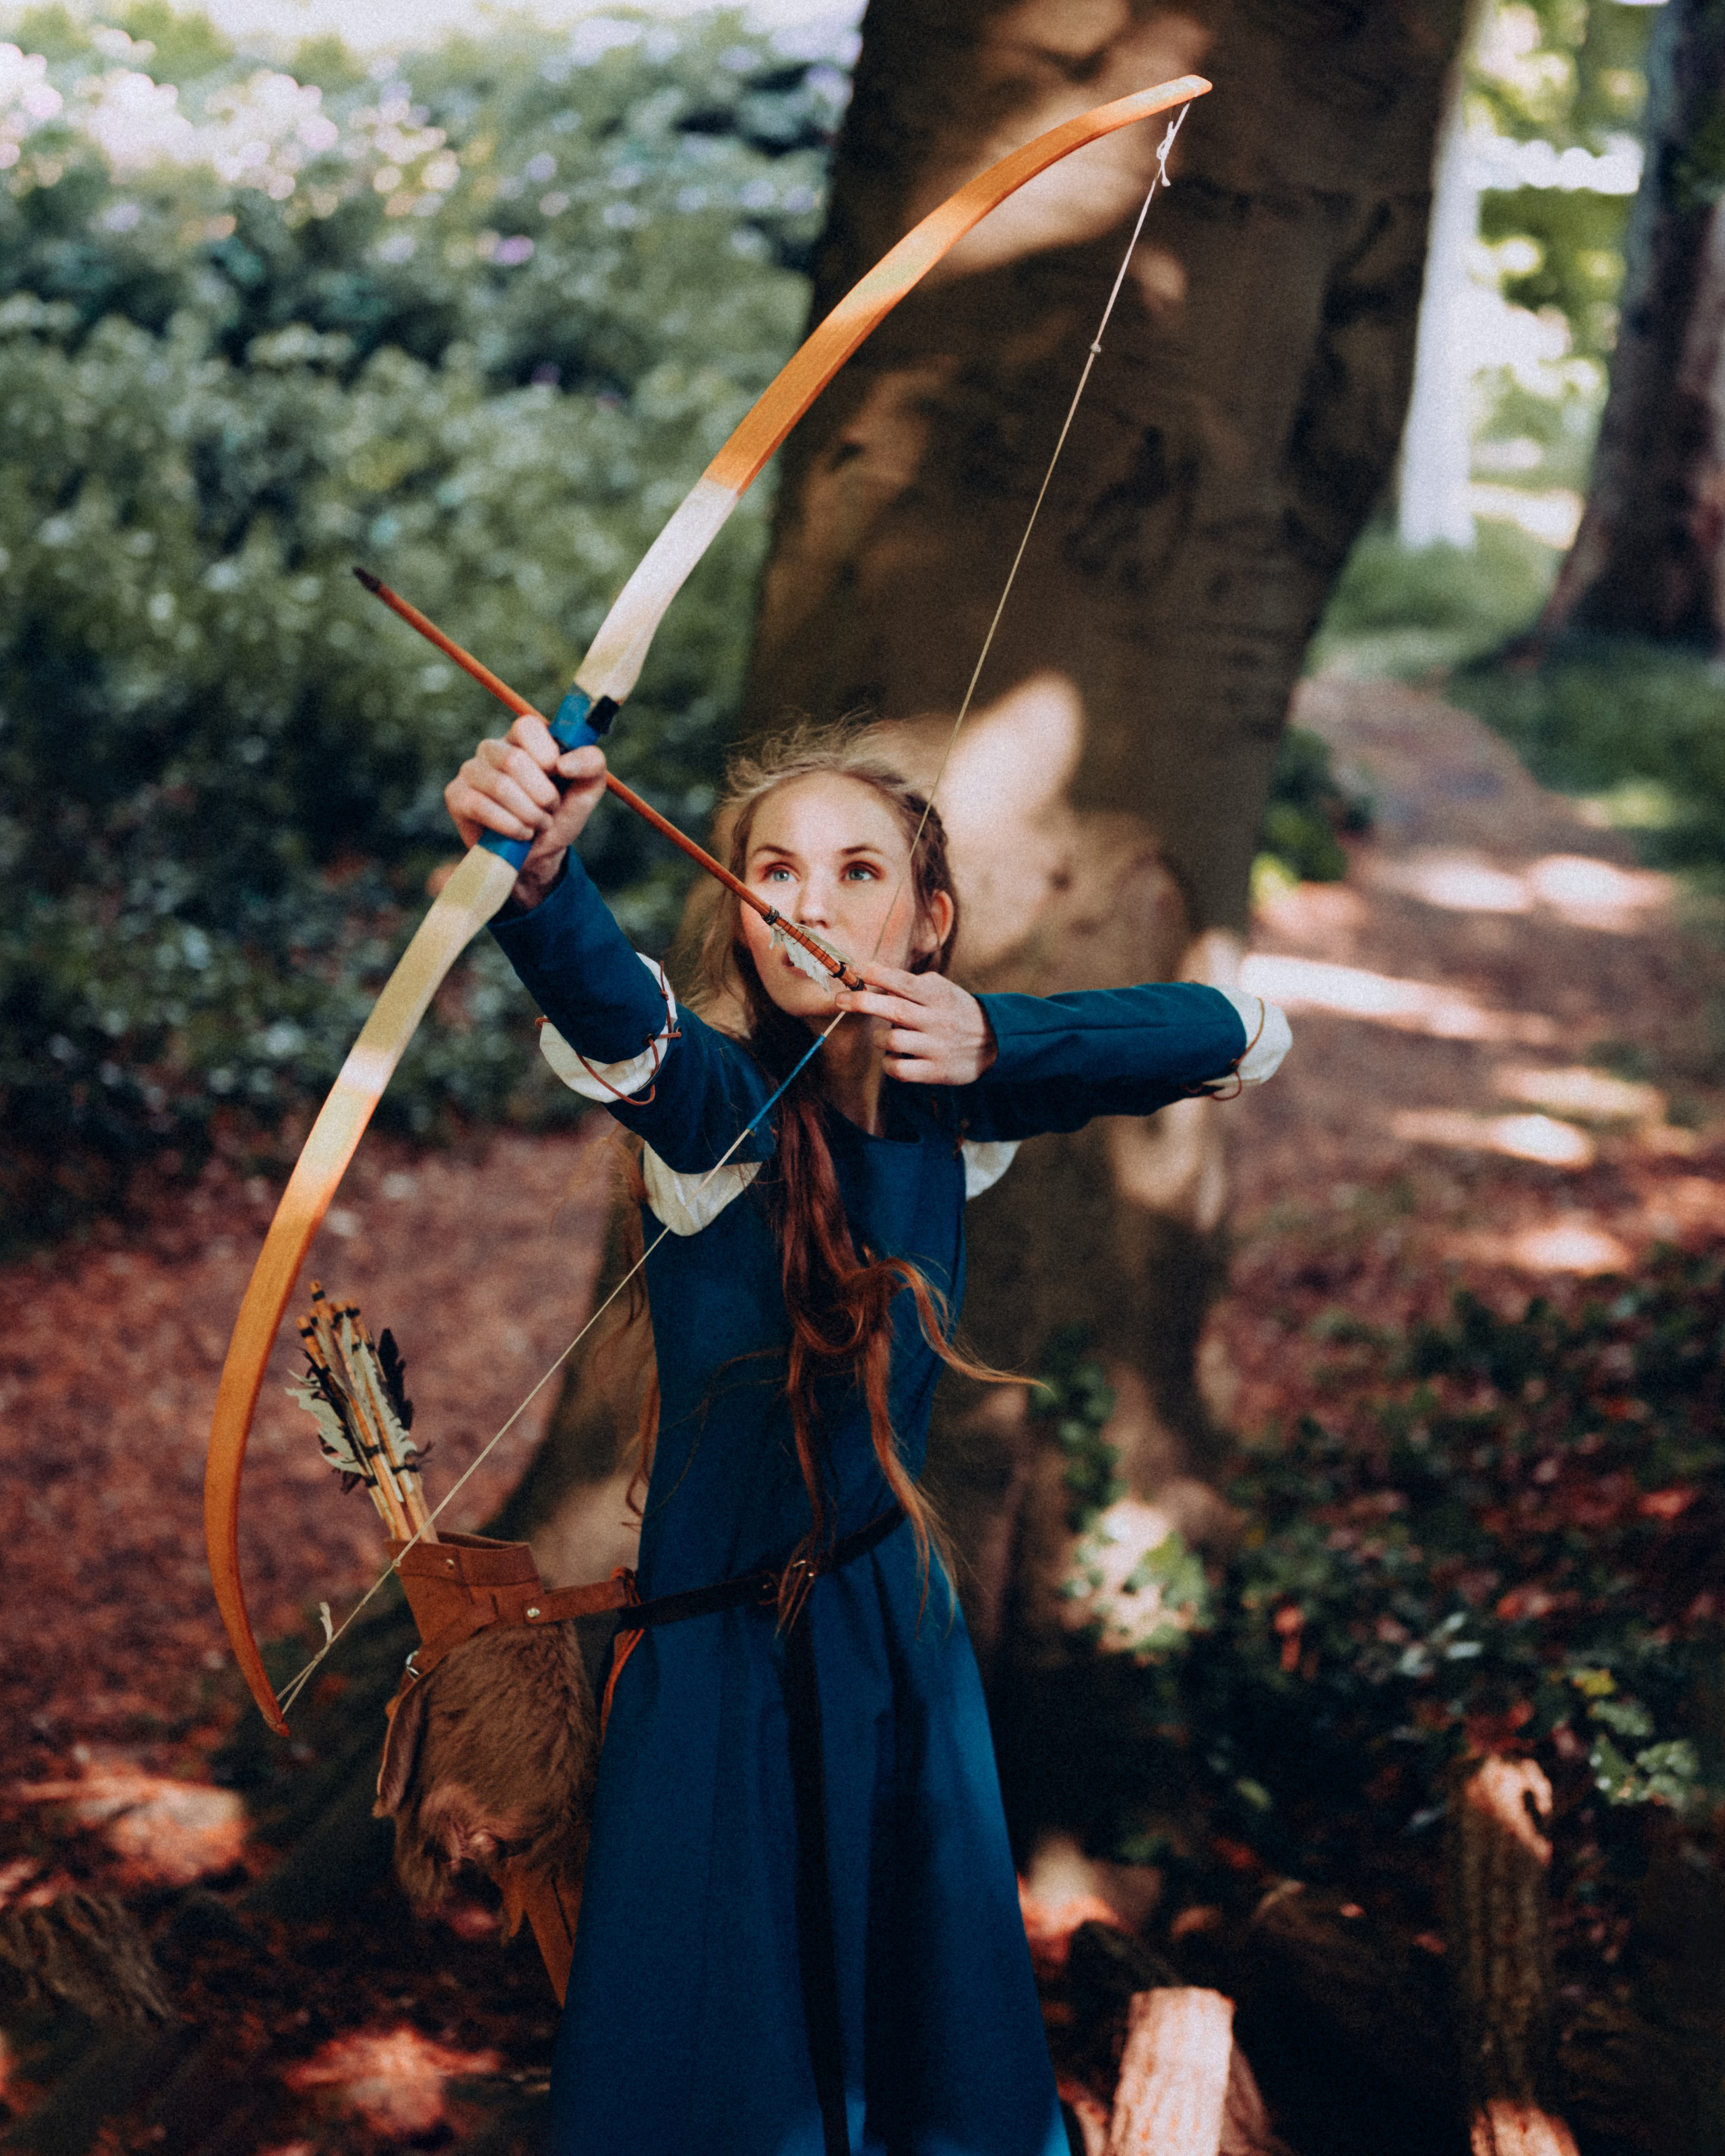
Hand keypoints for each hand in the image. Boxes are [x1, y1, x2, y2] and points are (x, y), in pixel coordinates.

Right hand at [444, 716, 606, 908]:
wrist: (539, 856)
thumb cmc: (559, 815)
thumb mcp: (587, 790)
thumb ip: (592, 764)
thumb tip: (564, 762)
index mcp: (522, 739)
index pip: (527, 726)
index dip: (546, 753)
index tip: (559, 775)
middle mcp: (493, 749)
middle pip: (514, 760)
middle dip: (542, 794)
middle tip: (550, 809)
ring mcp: (471, 771)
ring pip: (500, 786)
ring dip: (529, 813)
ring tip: (538, 825)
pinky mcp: (456, 796)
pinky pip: (481, 806)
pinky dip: (510, 826)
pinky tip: (521, 833)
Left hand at [833, 962, 996, 1085]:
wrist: (995, 1042)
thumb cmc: (958, 1012)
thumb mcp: (943, 990)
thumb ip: (913, 983)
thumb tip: (874, 974)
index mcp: (938, 996)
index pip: (904, 982)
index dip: (878, 974)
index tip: (856, 969)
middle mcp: (937, 1019)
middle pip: (894, 1009)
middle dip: (862, 1002)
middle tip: (840, 1000)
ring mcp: (936, 1046)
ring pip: (893, 1040)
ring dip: (879, 1038)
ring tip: (882, 1037)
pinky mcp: (936, 1071)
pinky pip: (900, 1069)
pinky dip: (889, 1064)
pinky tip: (892, 1058)